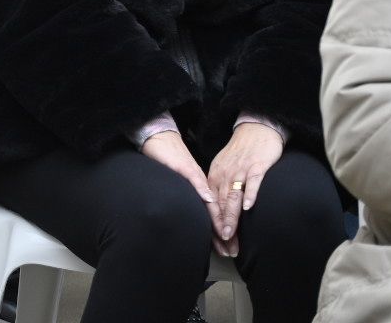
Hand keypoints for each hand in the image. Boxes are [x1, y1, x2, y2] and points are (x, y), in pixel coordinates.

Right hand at [141, 130, 223, 250]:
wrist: (159, 137)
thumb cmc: (167, 158)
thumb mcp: (182, 178)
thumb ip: (193, 191)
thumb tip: (203, 208)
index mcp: (202, 188)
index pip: (215, 213)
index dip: (221, 231)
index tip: (228, 248)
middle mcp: (201, 183)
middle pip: (216, 211)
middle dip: (222, 233)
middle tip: (231, 252)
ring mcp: (194, 176)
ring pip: (210, 201)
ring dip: (218, 222)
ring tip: (224, 241)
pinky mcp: (184, 167)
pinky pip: (196, 182)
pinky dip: (204, 193)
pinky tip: (210, 203)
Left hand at [206, 122, 284, 256]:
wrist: (256, 129)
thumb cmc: (241, 152)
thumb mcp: (225, 169)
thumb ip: (221, 188)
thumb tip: (217, 209)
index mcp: (215, 176)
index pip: (211, 205)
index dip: (213, 226)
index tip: (216, 244)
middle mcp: (224, 175)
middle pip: (221, 205)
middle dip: (222, 227)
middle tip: (224, 247)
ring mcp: (240, 171)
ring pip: (233, 197)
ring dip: (232, 217)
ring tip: (231, 235)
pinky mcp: (256, 166)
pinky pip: (252, 182)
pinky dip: (249, 194)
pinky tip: (248, 207)